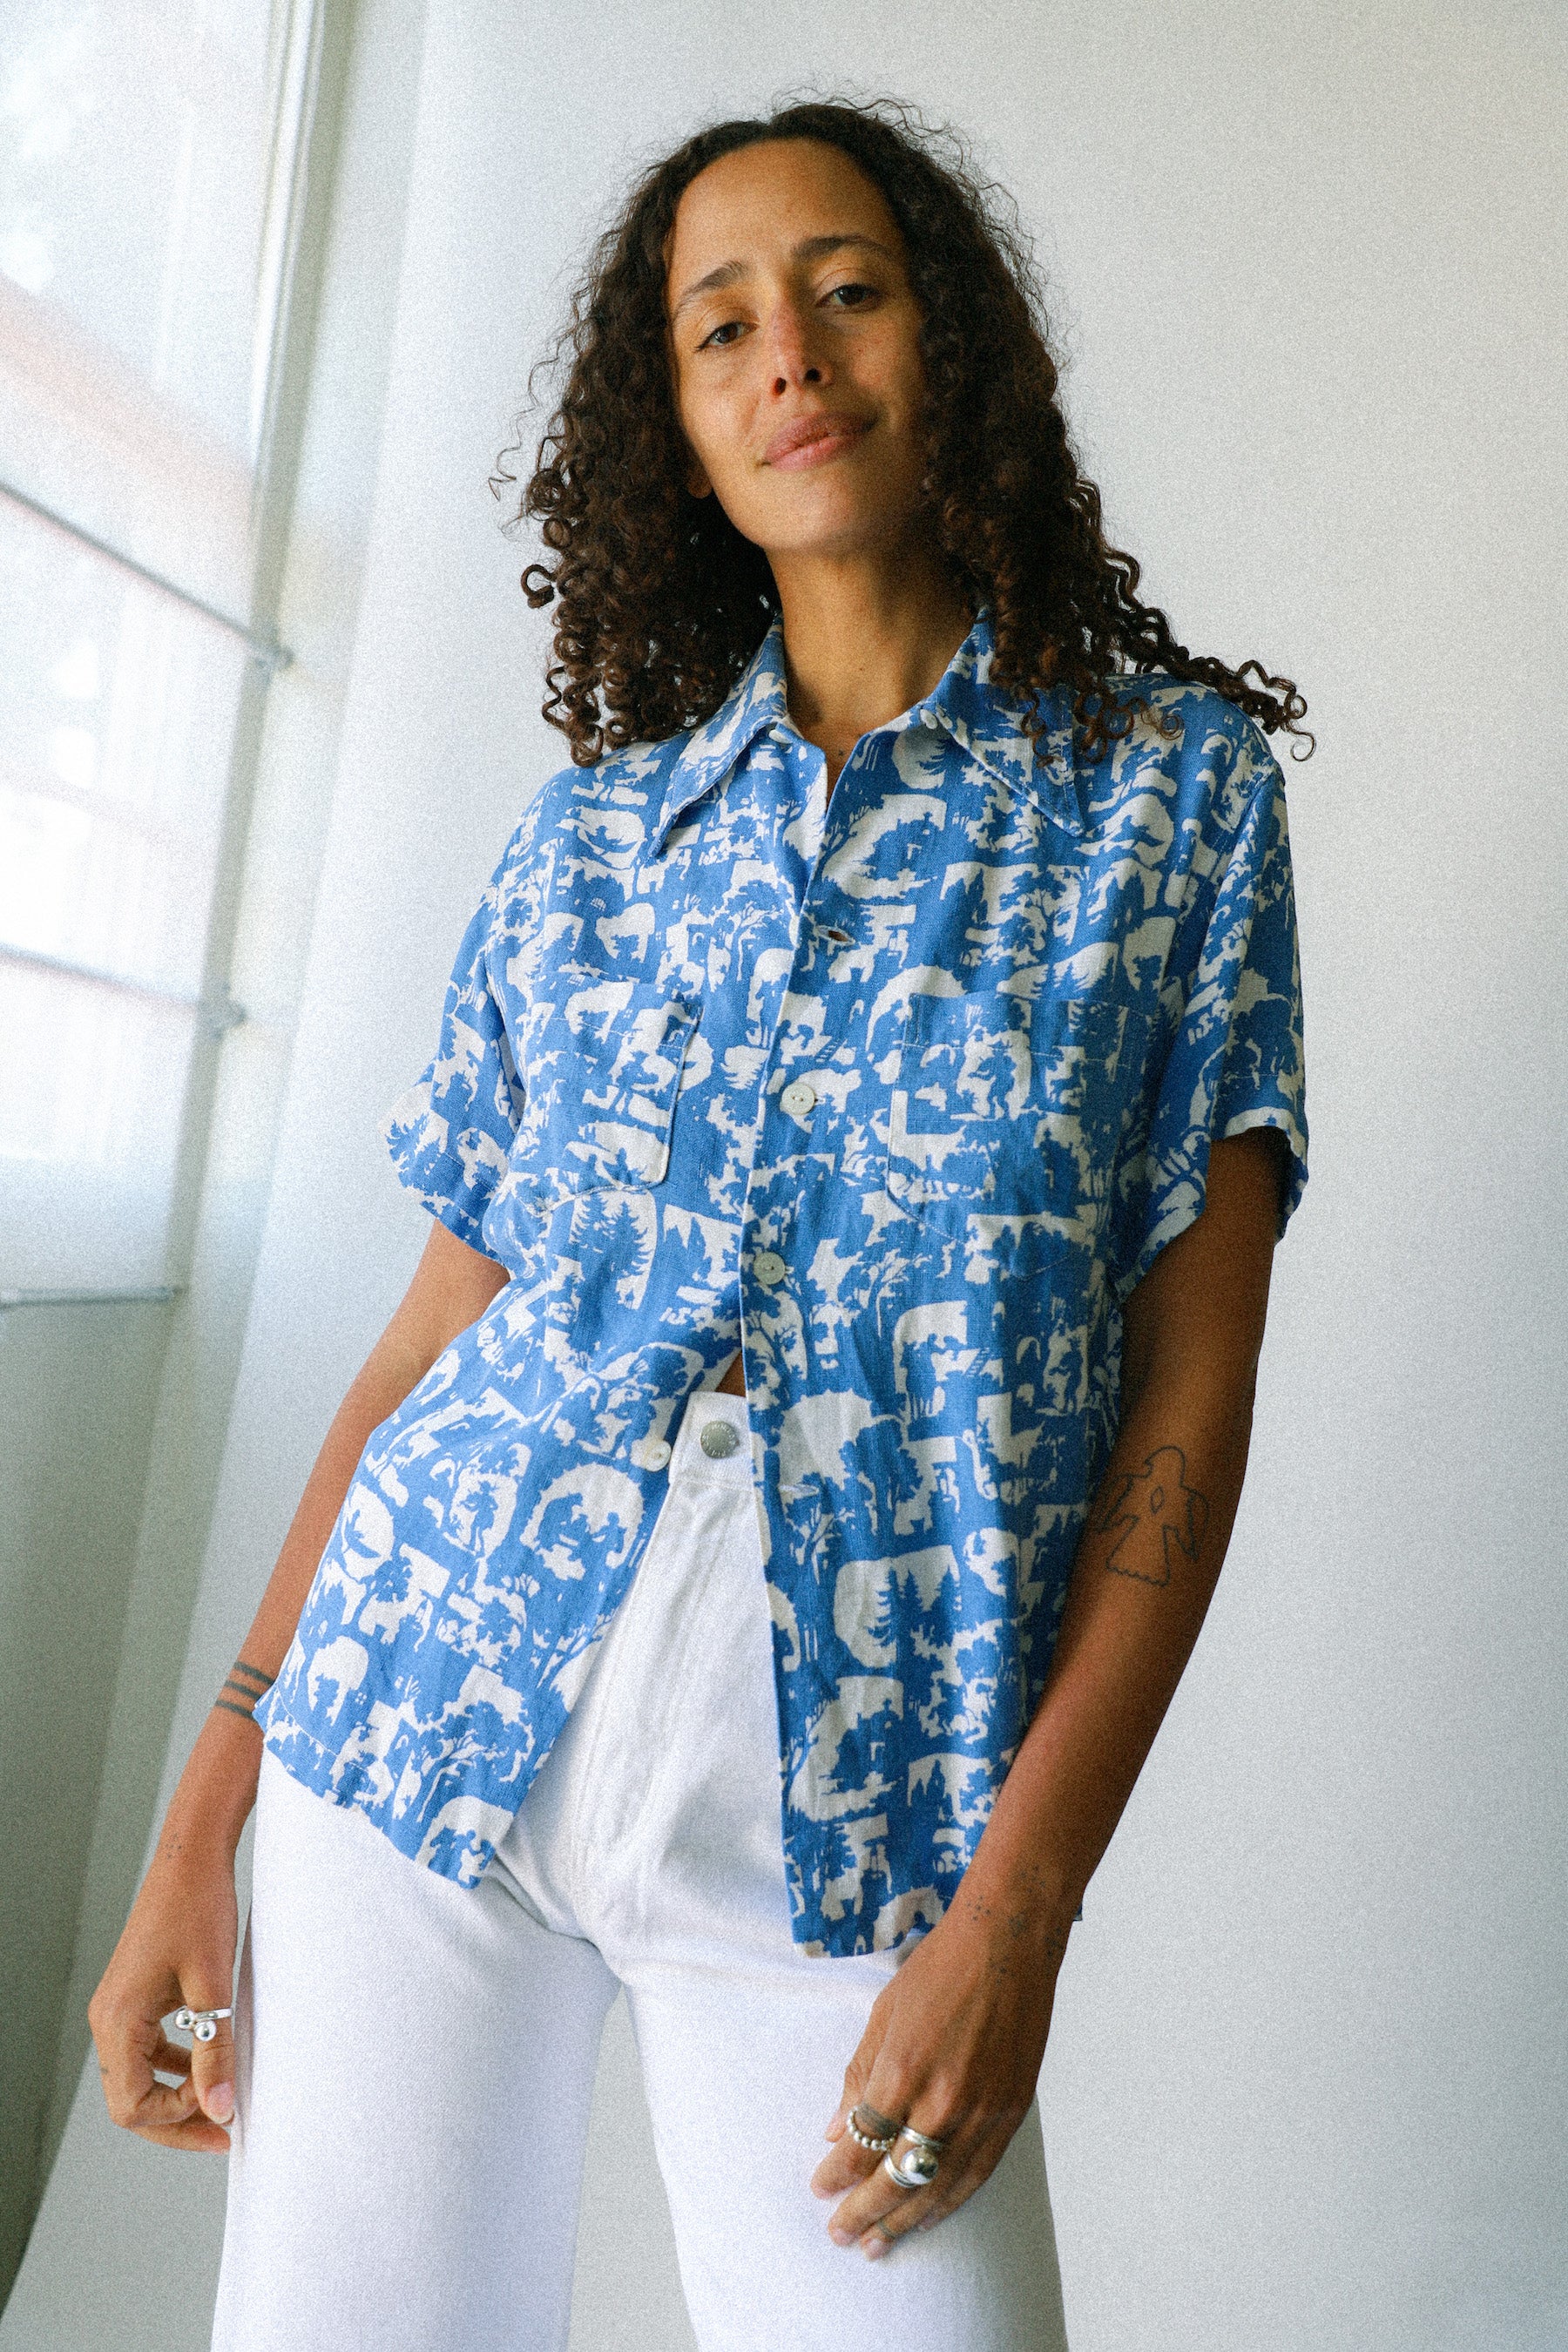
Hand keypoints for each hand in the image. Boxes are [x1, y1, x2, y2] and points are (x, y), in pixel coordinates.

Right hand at [87, 1838, 239, 2152]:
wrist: (192, 1858)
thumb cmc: (200, 1909)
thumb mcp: (214, 1984)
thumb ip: (216, 2050)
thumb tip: (221, 2109)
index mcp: (118, 2020)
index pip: (131, 2106)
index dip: (176, 2121)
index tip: (224, 2115)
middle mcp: (108, 2019)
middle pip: (130, 2099)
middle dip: (176, 2121)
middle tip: (225, 2132)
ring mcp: (119, 2008)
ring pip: (138, 2077)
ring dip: (176, 2096)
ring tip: (222, 2104)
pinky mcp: (136, 1997)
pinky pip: (147, 2050)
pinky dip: (176, 2066)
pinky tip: (210, 2063)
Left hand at [808, 1876, 1071, 2257]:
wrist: (1008, 1943)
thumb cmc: (939, 1969)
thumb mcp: (883, 2014)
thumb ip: (858, 2076)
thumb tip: (834, 2130)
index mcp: (904, 2069)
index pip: (861, 2142)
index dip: (836, 2173)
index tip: (818, 2189)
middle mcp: (943, 2099)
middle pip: (896, 2177)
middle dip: (863, 2212)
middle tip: (839, 2236)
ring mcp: (982, 2111)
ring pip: (937, 2186)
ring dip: (903, 2221)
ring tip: (876, 2245)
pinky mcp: (1011, 2114)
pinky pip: (976, 2175)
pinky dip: (948, 2202)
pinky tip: (926, 2218)